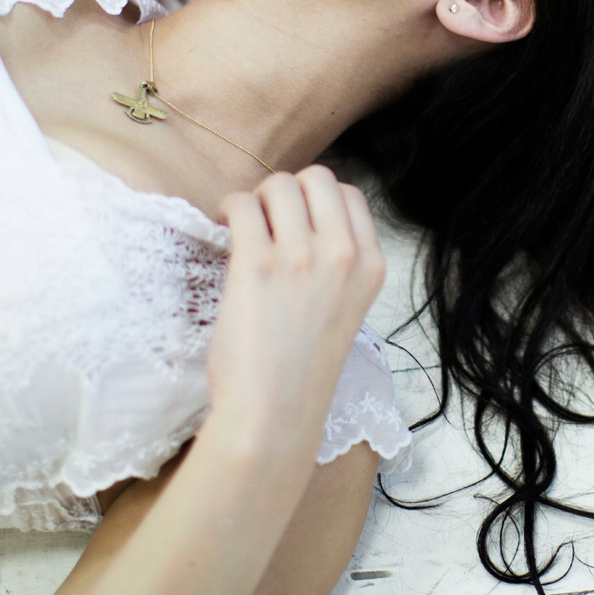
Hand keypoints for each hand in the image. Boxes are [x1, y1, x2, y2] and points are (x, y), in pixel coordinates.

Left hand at [205, 167, 385, 458]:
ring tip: (243, 230)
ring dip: (255, 200)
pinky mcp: (256, 265)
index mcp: (371, 266)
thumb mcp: (344, 309)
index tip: (293, 222)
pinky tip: (222, 232)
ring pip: (278, 185)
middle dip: (287, 191)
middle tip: (266, 222)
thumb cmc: (301, 371)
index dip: (316, 201)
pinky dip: (227, 209)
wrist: (273, 416)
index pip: (350, 195)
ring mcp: (302, 257)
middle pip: (317, 177)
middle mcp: (343, 254)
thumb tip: (297, 222)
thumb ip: (336, 264)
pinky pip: (240, 205)